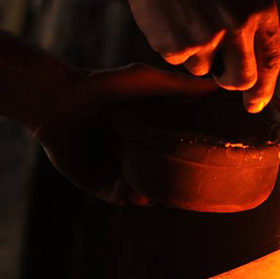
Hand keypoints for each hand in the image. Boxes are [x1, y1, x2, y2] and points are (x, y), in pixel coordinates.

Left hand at [33, 64, 218, 204]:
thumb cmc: (103, 85)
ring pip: (141, 192)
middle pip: (163, 177)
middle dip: (173, 186)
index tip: (208, 165)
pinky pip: (115, 196)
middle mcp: (136, 154)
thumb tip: (220, 85)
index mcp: (151, 134)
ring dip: (149, 196)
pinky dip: (124, 196)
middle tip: (184, 187)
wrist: (59, 100)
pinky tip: (130, 191)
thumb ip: (181, 86)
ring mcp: (116, 168)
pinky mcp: (95, 181)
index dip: (193, 162)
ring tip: (153, 192)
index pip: (179, 154)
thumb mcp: (147, 82)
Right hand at [124, 0, 279, 111]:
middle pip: (243, 80)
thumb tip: (253, 65)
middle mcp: (240, 26)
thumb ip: (250, 20)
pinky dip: (175, 48)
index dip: (266, 87)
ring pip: (206, 70)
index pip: (272, 59)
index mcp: (261, 8)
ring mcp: (209, 38)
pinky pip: (180, 62)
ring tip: (186, 19)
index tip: (256, 103)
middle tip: (223, 77)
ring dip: (198, 56)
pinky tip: (170, 20)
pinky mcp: (178, 47)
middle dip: (232, 83)